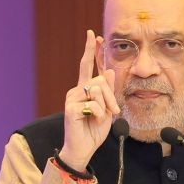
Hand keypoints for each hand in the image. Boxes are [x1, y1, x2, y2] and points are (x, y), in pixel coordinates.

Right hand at [58, 30, 120, 171]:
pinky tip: (91, 122)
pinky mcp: (70, 108)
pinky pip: (93, 105)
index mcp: (85, 89)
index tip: (92, 34)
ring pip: (97, 91)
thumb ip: (107, 91)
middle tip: (113, 112)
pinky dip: (98, 115)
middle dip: (111, 97)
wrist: (83, 149)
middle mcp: (76, 90)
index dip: (91, 50)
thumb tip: (108, 70)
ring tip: (100, 118)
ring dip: (105, 107)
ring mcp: (71, 98)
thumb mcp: (107, 109)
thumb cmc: (94, 130)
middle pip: (100, 81)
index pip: (88, 66)